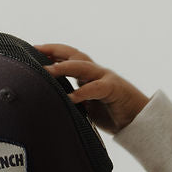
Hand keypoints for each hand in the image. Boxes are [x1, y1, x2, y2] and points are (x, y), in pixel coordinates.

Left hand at [34, 44, 148, 133]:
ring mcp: (106, 78)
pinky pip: (96, 88)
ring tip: (48, 70)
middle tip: (35, 49)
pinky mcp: (114, 89)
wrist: (139, 122)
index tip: (32, 49)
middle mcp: (96, 72)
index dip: (51, 51)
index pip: (68, 57)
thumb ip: (70, 101)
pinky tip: (70, 98)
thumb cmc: (111, 115)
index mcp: (88, 75)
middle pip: (73, 54)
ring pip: (83, 66)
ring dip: (65, 67)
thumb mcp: (85, 107)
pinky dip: (83, 92)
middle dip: (54, 50)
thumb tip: (47, 104)